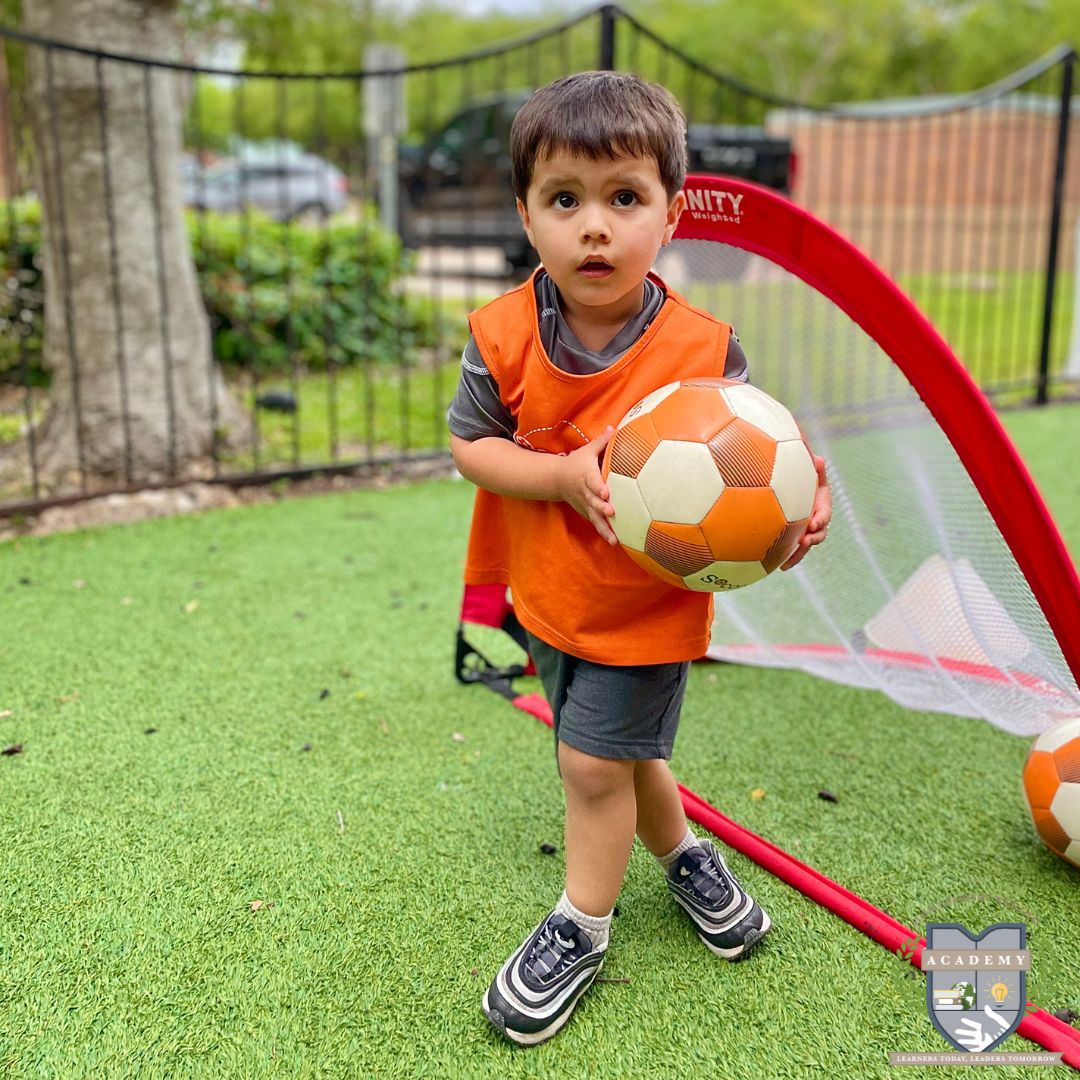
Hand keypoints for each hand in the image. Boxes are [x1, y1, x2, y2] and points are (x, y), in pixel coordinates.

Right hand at [556, 426, 617, 544]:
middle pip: (593, 501)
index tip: (606, 492)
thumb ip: (602, 441)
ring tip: (614, 539)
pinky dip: (604, 532)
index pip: (592, 480)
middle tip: (612, 513)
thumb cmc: (576, 462)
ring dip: (604, 528)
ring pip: (594, 517)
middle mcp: (584, 492)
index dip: (598, 486)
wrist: (556, 479)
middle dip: (601, 508)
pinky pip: (595, 523)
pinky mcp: (586, 512)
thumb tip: (613, 427)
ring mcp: (584, 504)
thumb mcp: (587, 450)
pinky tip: (614, 542)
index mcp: (586, 475)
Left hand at [781, 454, 831, 570]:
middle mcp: (815, 518)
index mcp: (820, 504)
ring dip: (799, 554)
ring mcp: (804, 529)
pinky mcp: (793, 535)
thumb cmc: (797, 472)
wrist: (786, 483)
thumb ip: (813, 466)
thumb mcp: (806, 467)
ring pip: (805, 545)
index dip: (820, 519)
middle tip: (804, 541)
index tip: (814, 523)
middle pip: (819, 533)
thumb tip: (818, 460)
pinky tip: (777, 566)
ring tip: (787, 563)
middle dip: (813, 539)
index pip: (824, 513)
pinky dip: (787, 557)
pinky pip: (792, 548)